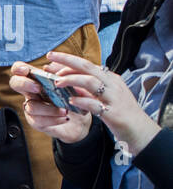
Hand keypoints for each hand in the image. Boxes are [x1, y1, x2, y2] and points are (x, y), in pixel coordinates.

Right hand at [8, 60, 93, 143]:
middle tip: (38, 88)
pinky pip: (39, 120)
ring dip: (48, 108)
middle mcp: (31, 92)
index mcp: (37, 79)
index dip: (18, 68)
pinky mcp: (37, 121)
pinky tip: (65, 118)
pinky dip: (53, 119)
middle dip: (24, 84)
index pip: (19, 70)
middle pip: (15, 84)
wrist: (81, 118)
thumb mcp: (74, 83)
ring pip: (31, 107)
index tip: (26, 70)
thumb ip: (64, 73)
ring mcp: (32, 107)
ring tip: (65, 110)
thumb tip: (51, 68)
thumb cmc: (75, 97)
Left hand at [37, 51, 161, 155]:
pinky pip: (95, 104)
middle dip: (67, 61)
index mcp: (110, 78)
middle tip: (49, 60)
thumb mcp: (106, 95)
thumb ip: (90, 87)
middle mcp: (112, 84)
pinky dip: (82, 101)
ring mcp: (113, 98)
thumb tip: (69, 78)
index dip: (68, 61)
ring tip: (56, 82)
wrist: (139, 129)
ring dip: (71, 80)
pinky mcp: (112, 113)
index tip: (51, 59)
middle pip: (88, 67)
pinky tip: (70, 101)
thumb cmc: (119, 111)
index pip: (87, 64)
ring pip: (91, 82)